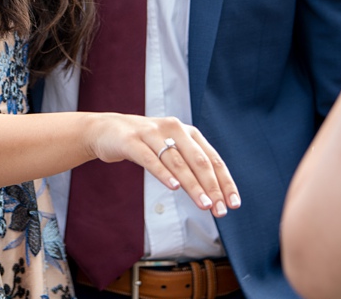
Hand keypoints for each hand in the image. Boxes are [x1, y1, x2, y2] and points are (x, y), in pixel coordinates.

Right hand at [87, 115, 240, 216]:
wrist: (106, 130)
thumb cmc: (144, 144)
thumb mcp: (170, 150)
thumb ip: (189, 166)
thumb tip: (214, 195)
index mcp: (187, 132)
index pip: (212, 159)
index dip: (224, 182)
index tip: (234, 204)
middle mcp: (173, 128)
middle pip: (199, 161)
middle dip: (212, 187)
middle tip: (220, 210)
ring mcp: (152, 133)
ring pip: (177, 162)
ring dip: (193, 185)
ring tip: (204, 205)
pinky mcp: (132, 141)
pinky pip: (150, 159)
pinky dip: (164, 173)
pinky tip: (174, 187)